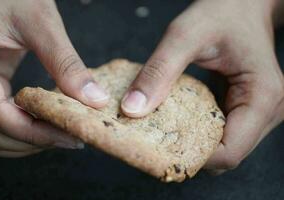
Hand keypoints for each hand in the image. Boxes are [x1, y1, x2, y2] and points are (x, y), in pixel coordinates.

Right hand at [0, 0, 108, 156]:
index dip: (32, 131)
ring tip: (57, 134)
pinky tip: (43, 123)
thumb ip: (65, 63)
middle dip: (29, 141)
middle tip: (66, 138)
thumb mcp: (41, 22)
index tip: (66, 135)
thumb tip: (93, 100)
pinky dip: (17, 130)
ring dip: (22, 142)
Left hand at [121, 0, 283, 171]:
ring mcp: (259, 112)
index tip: (157, 149)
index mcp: (263, 96)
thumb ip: (159, 72)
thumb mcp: (184, 36)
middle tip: (155, 141)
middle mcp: (269, 110)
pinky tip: (178, 121)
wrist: (240, 3)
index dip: (192, 157)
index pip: (229, 152)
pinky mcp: (246, 108)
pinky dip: (198, 132)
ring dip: (193, 145)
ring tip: (164, 131)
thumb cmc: (221, 12)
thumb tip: (132, 109)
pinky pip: (222, 133)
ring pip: (224, 148)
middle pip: (227, 156)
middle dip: (190, 154)